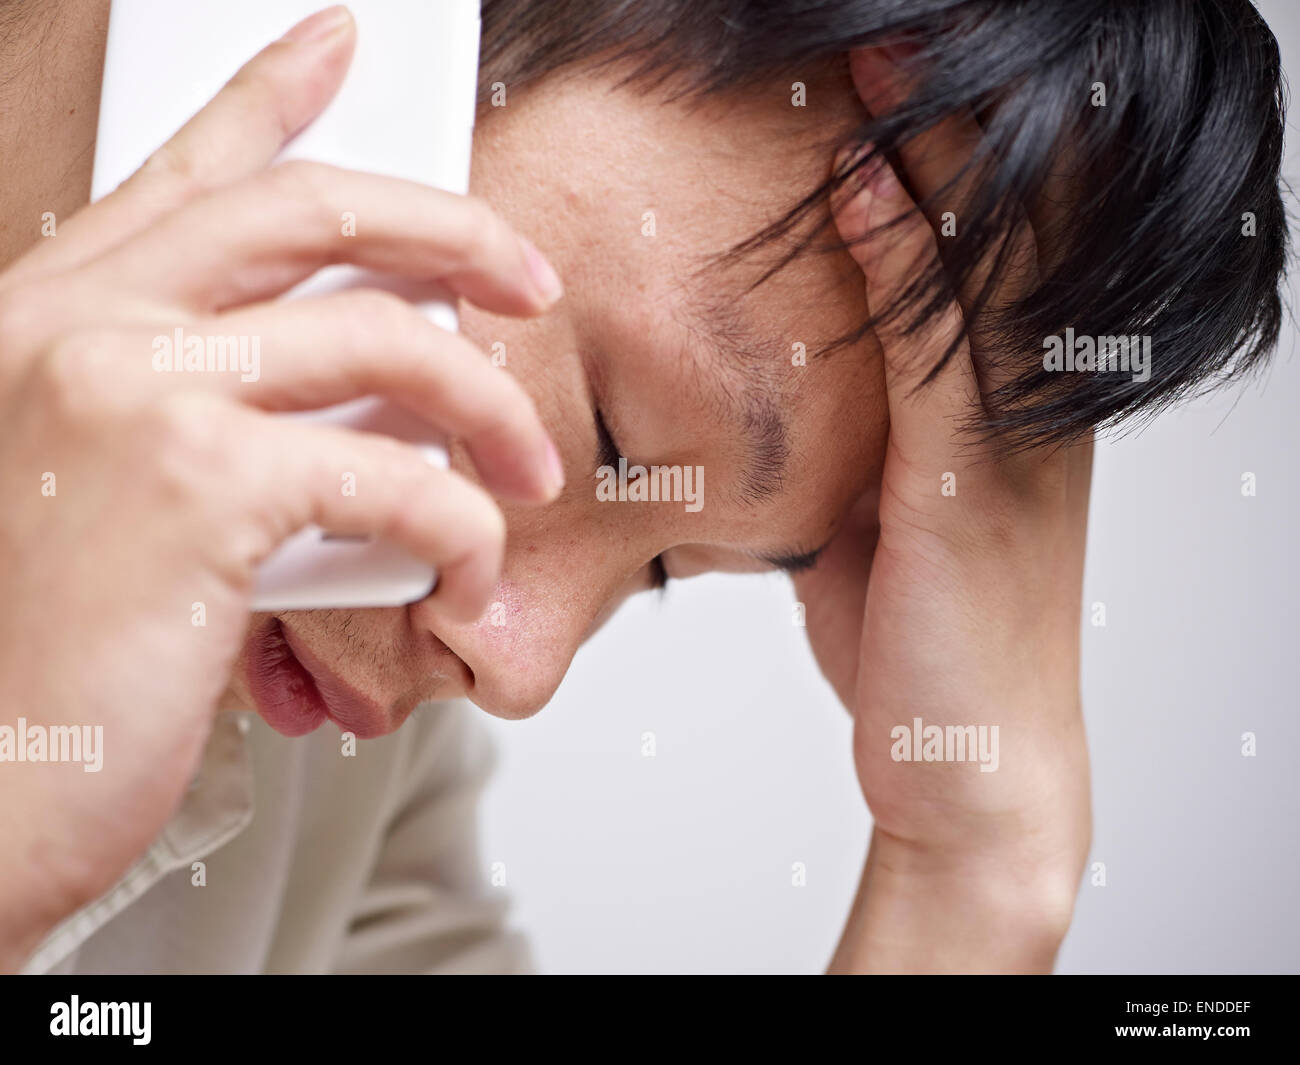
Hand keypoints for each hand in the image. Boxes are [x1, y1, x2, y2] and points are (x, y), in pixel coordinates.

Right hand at [0, 8, 562, 969]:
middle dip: (451, 232)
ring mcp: (138, 393)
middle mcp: (87, 328)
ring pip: (387, 344)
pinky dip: (463, 531)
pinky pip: (400, 479)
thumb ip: (216, 426)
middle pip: (315, 214)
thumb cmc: (49, 660)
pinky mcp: (202, 484)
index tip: (338, 48)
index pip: (188, 173)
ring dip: (488, 409)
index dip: (272, 97)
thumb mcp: (117, 504)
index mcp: (57, 319)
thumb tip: (365, 415)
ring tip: (525, 470)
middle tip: (523, 275)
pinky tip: (467, 576)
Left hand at [795, 48, 1091, 970]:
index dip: (958, 167)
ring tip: (887, 67)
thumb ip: (866, 458)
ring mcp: (1008, 447)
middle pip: (1004, 243)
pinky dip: (902, 260)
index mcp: (1007, 423)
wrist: (971, 774)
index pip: (993, 266)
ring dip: (932, 163)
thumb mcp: (883, 534)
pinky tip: (866, 188)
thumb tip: (804, 413)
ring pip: (981, 273)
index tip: (903, 87)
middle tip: (900, 40)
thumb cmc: (921, 654)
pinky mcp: (969, 488)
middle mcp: (1025, 417)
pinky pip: (937, 352)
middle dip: (955, 133)